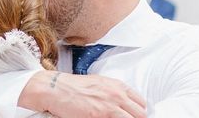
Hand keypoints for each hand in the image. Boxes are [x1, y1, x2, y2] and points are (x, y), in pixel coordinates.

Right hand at [19, 70, 146, 117]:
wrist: (57, 89)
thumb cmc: (75, 87)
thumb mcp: (99, 84)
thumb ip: (114, 93)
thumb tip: (123, 105)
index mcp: (118, 86)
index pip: (141, 103)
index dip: (138, 113)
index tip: (133, 116)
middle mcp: (117, 95)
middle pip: (141, 115)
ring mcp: (110, 107)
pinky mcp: (100, 116)